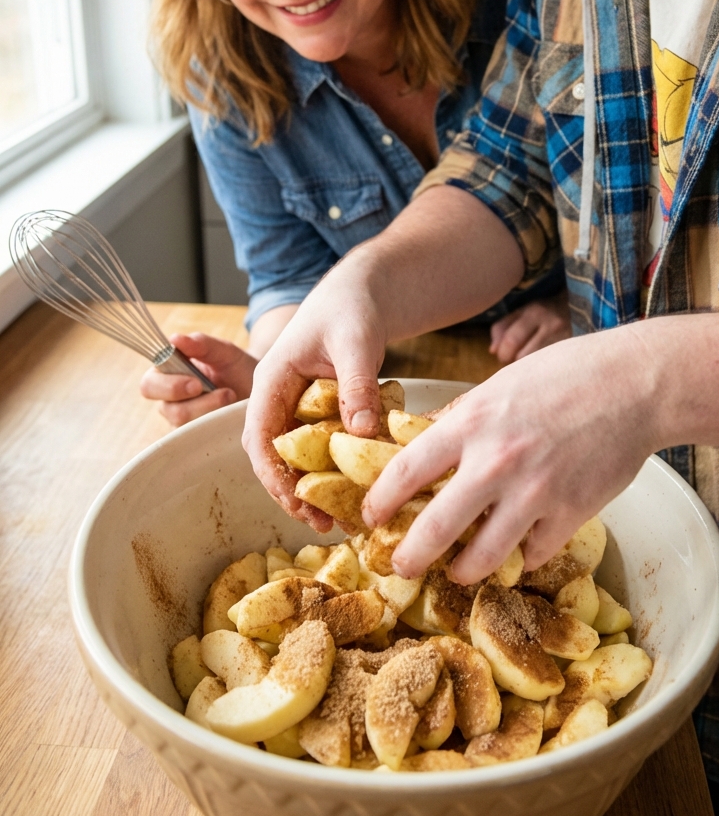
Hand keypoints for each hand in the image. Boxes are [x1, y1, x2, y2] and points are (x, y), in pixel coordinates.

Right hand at [140, 332, 255, 425]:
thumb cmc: (235, 366)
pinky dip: (218, 424)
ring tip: (232, 397)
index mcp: (167, 375)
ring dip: (213, 411)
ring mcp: (183, 421)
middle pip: (167, 410)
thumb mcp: (223, 351)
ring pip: (188, 426)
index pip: (149, 385)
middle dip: (195, 404)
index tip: (197, 383)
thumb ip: (200, 344)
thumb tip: (174, 339)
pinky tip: (230, 412)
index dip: (169, 386)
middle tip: (225, 393)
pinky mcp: (198, 436)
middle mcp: (170, 400)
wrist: (257, 387)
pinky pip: (201, 437)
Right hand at [243, 261, 388, 530]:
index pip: (258, 435)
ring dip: (311, 487)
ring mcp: (297, 406)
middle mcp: (278, 397)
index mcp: (272, 379)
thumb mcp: (356, 342)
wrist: (362, 293)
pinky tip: (354, 490)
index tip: (296, 501)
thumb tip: (361, 433)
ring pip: (294, 456)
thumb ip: (357, 385)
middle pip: (271, 454)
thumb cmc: (352, 308)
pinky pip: (319, 448)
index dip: (272, 473)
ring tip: (336, 519)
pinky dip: (332, 471)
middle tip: (320, 522)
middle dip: (290, 491)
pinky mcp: (319, 412)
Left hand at [362, 322, 658, 584]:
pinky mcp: (571, 513)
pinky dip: (523, 556)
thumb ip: (462, 417)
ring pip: (484, 555)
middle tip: (400, 566)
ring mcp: (535, 492)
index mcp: (473, 423)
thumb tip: (425, 439)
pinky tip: (518, 552)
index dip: (381, 500)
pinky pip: (534, 551)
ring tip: (457, 572)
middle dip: (410, 555)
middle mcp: (497, 461)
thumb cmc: (566, 375)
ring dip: (464, 570)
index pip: (408, 470)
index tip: (370, 516)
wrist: (632, 384)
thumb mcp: (500, 385)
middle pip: (436, 527)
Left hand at [489, 292, 571, 362]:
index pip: (511, 340)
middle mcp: (551, 324)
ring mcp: (566, 338)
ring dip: (527, 368)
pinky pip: (551, 367)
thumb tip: (492, 351)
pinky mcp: (574, 349)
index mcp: (534, 311)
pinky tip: (542, 366)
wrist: (581, 306)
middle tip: (514, 362)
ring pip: (537, 365)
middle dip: (514, 363)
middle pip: (523, 356)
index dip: (502, 353)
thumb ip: (503, 327)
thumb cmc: (546, 311)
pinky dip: (542, 370)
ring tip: (528, 364)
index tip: (503, 355)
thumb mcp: (523, 311)